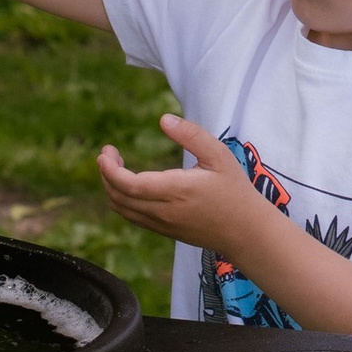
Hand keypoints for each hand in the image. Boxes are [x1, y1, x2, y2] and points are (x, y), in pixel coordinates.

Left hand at [97, 115, 265, 256]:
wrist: (246, 232)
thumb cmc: (235, 189)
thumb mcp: (219, 155)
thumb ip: (191, 135)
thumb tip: (163, 119)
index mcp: (176, 190)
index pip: (129, 184)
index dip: (109, 170)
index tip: (105, 151)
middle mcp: (164, 211)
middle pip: (119, 196)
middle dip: (106, 174)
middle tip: (109, 152)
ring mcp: (162, 225)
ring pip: (122, 209)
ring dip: (111, 187)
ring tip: (114, 166)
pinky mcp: (164, 231)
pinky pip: (133, 217)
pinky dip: (122, 200)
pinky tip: (129, 183)